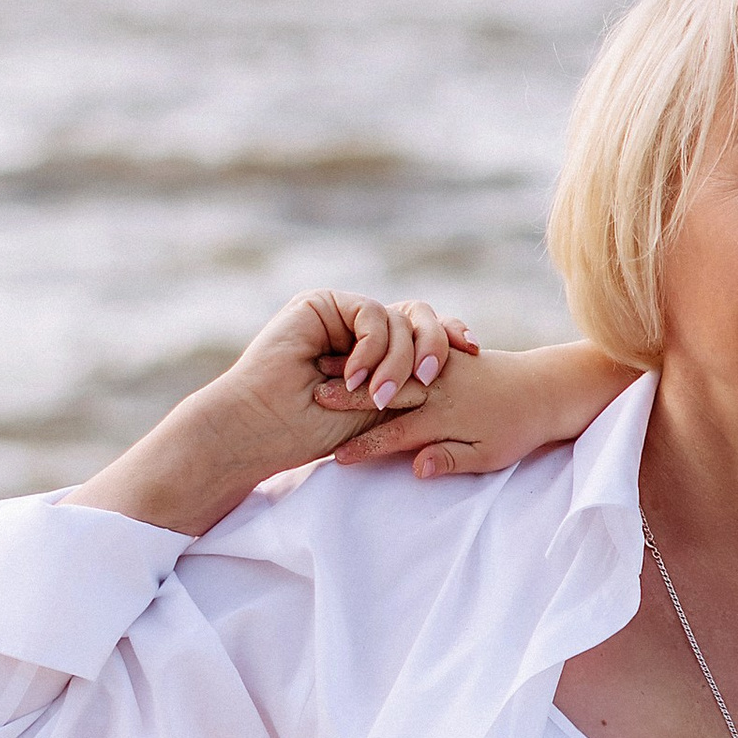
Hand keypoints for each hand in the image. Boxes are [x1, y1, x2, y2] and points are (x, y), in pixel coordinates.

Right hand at [69, 288, 472, 537]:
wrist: (265, 429)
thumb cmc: (318, 433)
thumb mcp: (384, 410)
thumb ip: (416, 385)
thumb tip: (459, 364)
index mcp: (380, 352)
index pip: (427, 334)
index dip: (451, 336)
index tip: (473, 352)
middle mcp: (363, 330)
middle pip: (419, 316)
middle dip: (435, 342)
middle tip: (433, 377)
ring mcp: (342, 315)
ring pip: (397, 318)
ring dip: (396, 361)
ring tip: (381, 397)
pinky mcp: (321, 304)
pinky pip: (369, 315)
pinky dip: (371, 348)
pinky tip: (356, 379)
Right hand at [333, 339, 640, 481]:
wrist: (545, 389)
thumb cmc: (516, 430)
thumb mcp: (487, 456)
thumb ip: (450, 459)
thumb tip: (415, 468)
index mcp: (445, 418)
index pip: (396, 436)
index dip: (366, 447)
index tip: (336, 457)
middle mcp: (440, 388)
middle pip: (386, 392)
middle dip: (350, 396)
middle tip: (314, 396)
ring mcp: (442, 365)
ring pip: (393, 365)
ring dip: (360, 366)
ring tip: (327, 366)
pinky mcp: (447, 351)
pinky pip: (410, 345)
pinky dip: (384, 348)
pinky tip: (360, 347)